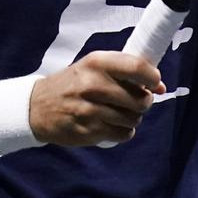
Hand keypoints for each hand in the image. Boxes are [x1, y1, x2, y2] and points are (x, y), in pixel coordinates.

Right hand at [28, 51, 163, 145]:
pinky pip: (122, 134)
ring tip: (121, 113)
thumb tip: (161, 87)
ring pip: (133, 119)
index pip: (137, 68)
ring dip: (133, 118)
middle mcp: (93, 85)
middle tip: (136, 101)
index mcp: (96, 63)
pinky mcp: (88, 132)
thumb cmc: (72, 83)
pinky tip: (113, 125)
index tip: (154, 83)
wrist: (37, 107)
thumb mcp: (93, 68)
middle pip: (140, 99)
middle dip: (144, 102)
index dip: (152, 77)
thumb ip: (125, 73)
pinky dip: (123, 132)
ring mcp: (90, 111)